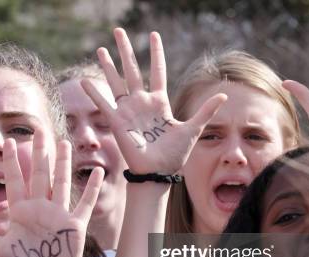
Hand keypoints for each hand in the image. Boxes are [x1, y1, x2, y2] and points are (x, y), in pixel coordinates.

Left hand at [0, 132, 101, 256]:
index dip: (11, 161)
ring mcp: (58, 217)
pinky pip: (84, 204)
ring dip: (62, 163)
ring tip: (64, 143)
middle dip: (38, 153)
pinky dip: (91, 188)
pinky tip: (97, 172)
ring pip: (61, 182)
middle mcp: (39, 210)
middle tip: (37, 130)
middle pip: (39, 174)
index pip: (15, 180)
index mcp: (20, 213)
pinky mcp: (74, 227)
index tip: (7, 141)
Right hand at [82, 28, 226, 174]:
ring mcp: (128, 111)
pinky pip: (104, 105)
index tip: (153, 35)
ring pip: (116, 82)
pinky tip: (84, 81)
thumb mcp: (192, 129)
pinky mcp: (118, 122)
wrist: (158, 172)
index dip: (156, 53)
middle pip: (132, 70)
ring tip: (102, 49)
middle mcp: (142, 103)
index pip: (157, 71)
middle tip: (119, 31)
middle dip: (126, 51)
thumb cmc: (175, 154)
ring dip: (108, 66)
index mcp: (159, 102)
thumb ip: (205, 111)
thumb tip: (224, 95)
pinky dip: (94, 93)